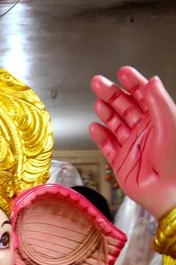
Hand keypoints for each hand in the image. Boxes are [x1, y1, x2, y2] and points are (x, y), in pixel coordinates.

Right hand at [89, 67, 175, 219]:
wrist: (169, 192)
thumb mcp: (170, 125)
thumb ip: (159, 102)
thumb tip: (152, 81)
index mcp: (160, 120)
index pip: (144, 96)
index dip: (134, 83)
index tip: (123, 72)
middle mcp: (145, 131)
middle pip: (125, 107)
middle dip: (112, 93)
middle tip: (98, 82)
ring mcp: (132, 146)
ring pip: (114, 124)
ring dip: (105, 112)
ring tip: (98, 102)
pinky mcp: (120, 162)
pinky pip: (107, 145)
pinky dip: (99, 135)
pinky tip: (95, 127)